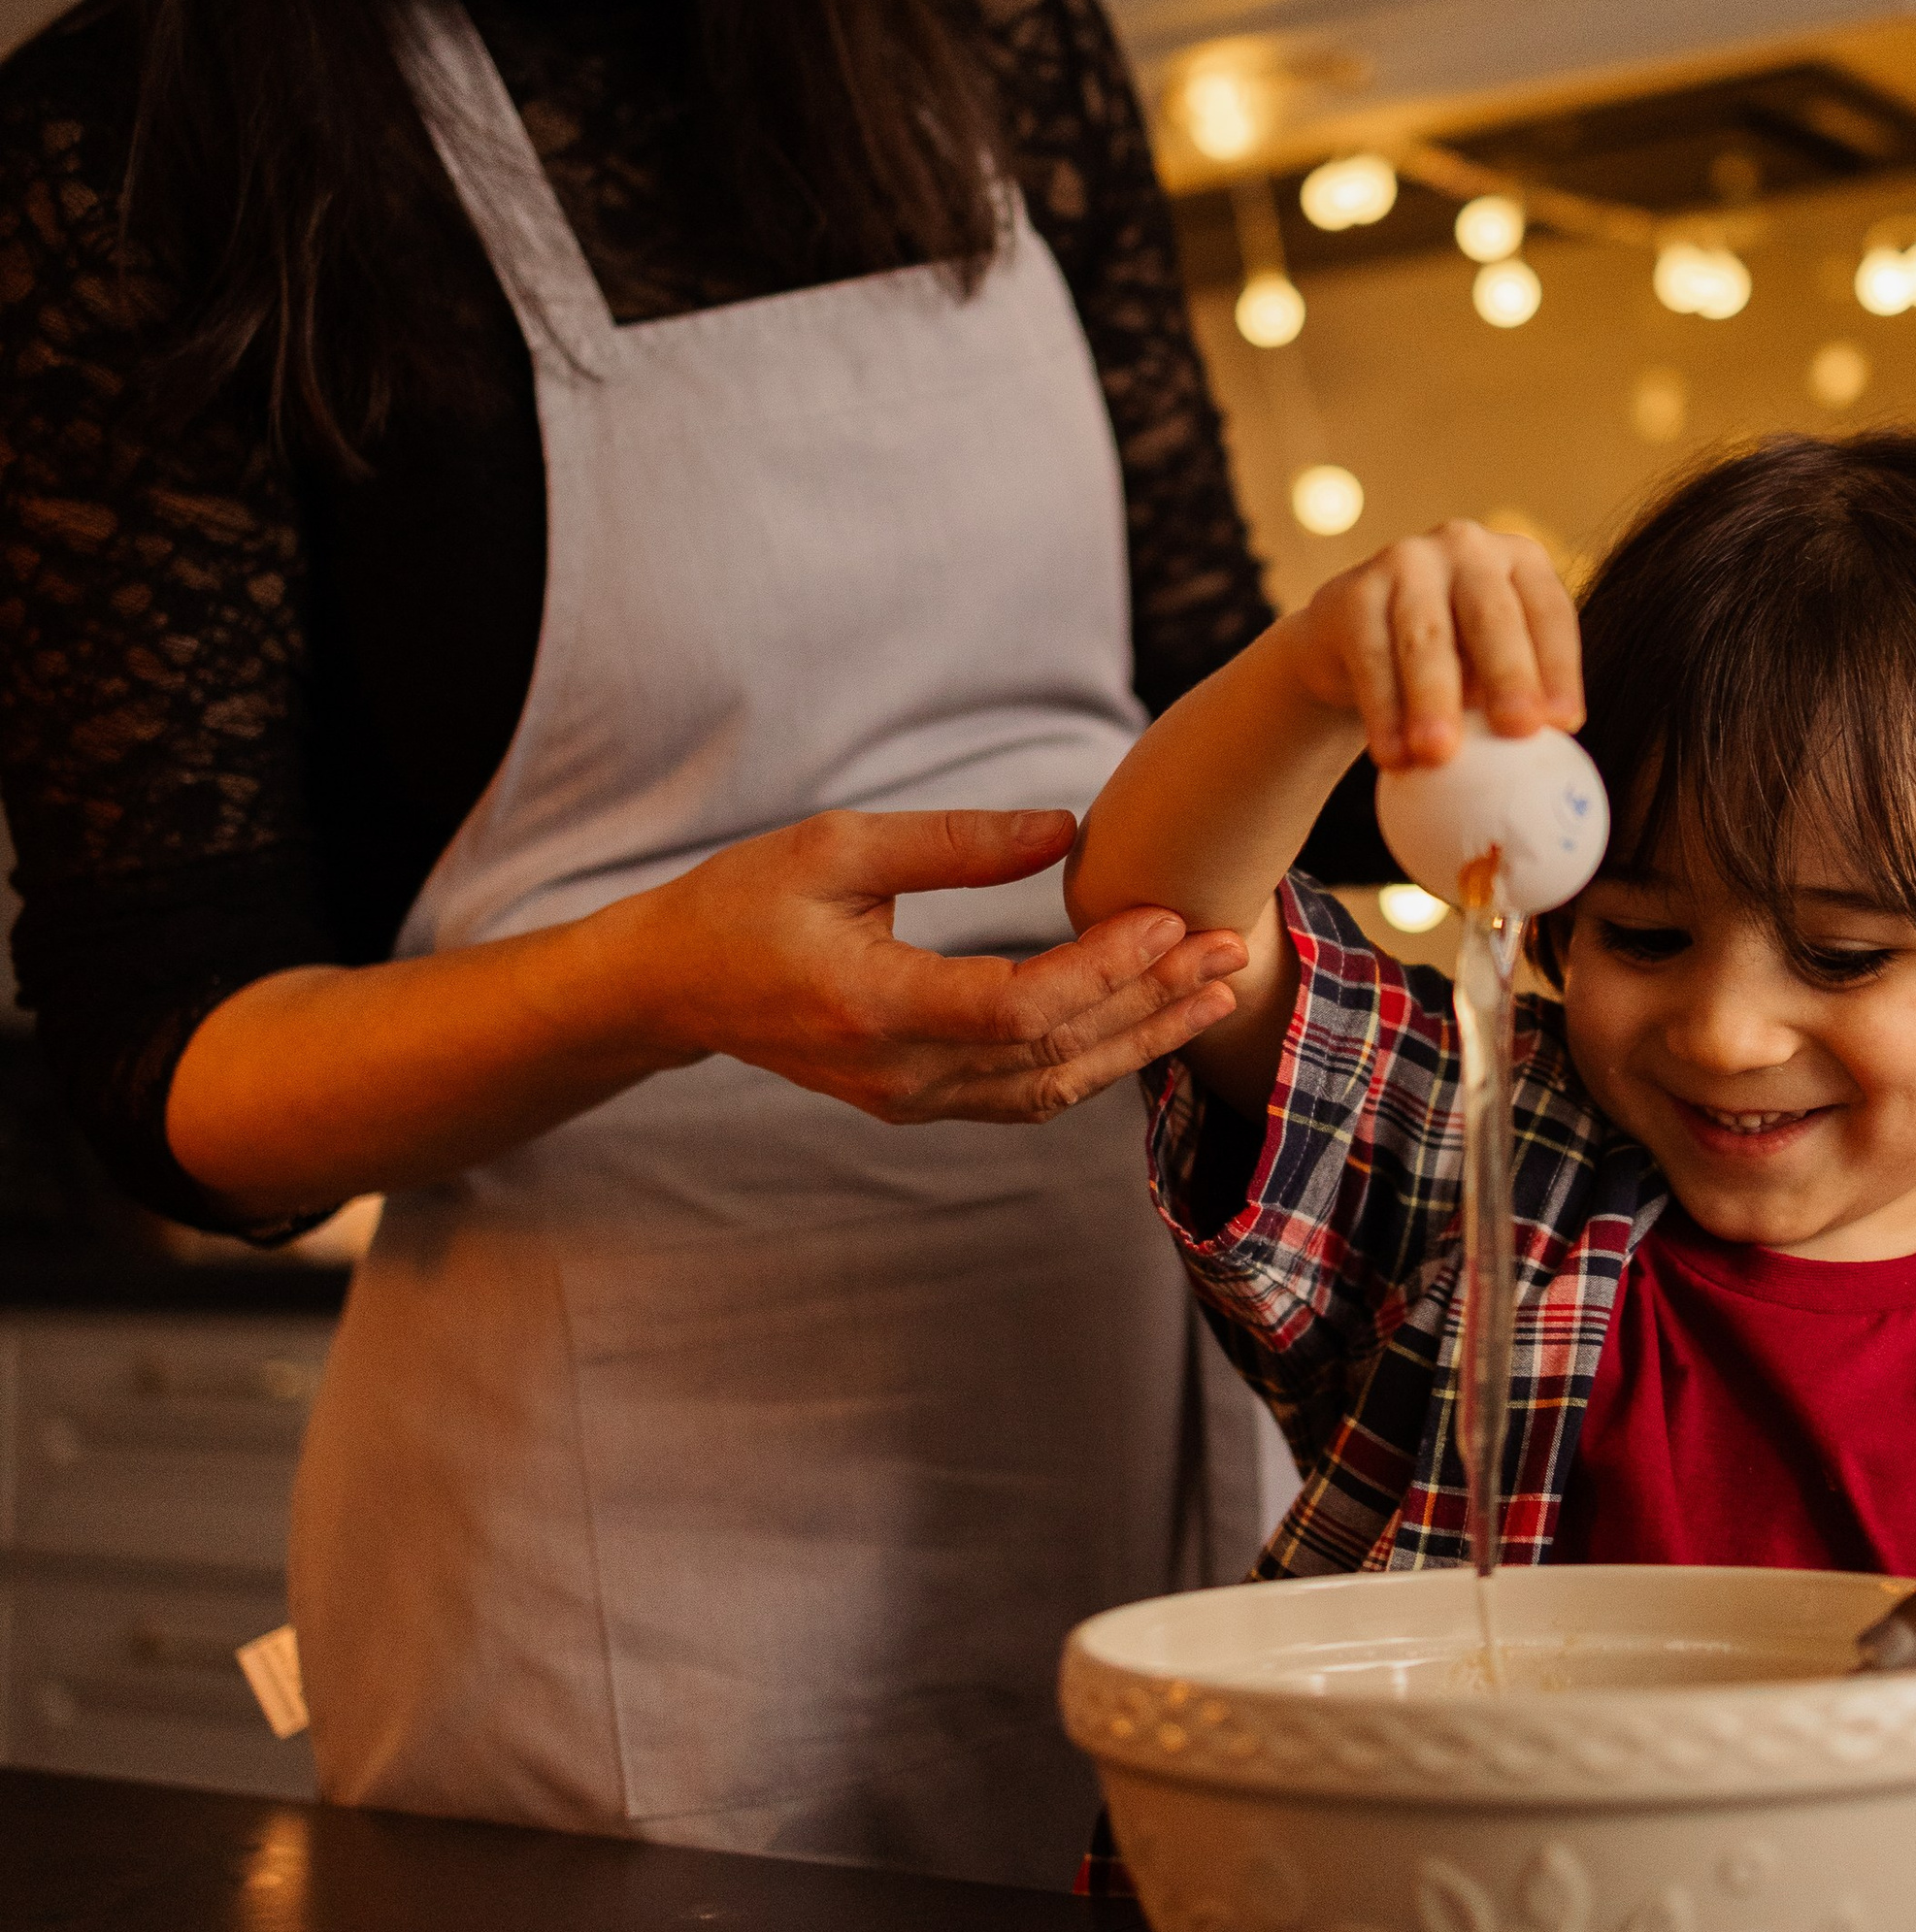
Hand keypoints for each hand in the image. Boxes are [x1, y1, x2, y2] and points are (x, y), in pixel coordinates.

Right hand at [620, 805, 1248, 1125]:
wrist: (673, 985)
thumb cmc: (744, 900)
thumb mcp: (836, 845)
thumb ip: (955, 842)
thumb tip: (1067, 830)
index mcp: (870, 1004)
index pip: (1014, 1008)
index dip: (1100, 970)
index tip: (1163, 917)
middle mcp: (896, 1071)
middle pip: (1052, 1054)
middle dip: (1150, 1002)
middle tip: (1226, 947)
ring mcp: (907, 1098)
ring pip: (1050, 1086)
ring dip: (1140, 1039)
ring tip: (1213, 987)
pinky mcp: (917, 1101)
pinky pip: (1024, 1093)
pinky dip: (1095, 1058)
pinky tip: (1149, 1020)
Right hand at [1281, 519, 1583, 773]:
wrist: (1354, 640)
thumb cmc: (1450, 661)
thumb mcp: (1492, 669)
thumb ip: (1520, 701)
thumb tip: (1550, 758)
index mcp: (1520, 562)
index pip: (1549, 612)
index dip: (1559, 666)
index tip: (1565, 723)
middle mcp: (1467, 549)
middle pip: (1492, 615)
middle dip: (1509, 673)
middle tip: (1518, 729)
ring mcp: (1407, 562)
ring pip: (1425, 637)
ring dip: (1433, 699)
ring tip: (1438, 755)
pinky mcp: (1355, 592)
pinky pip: (1372, 656)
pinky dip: (1383, 710)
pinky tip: (1391, 754)